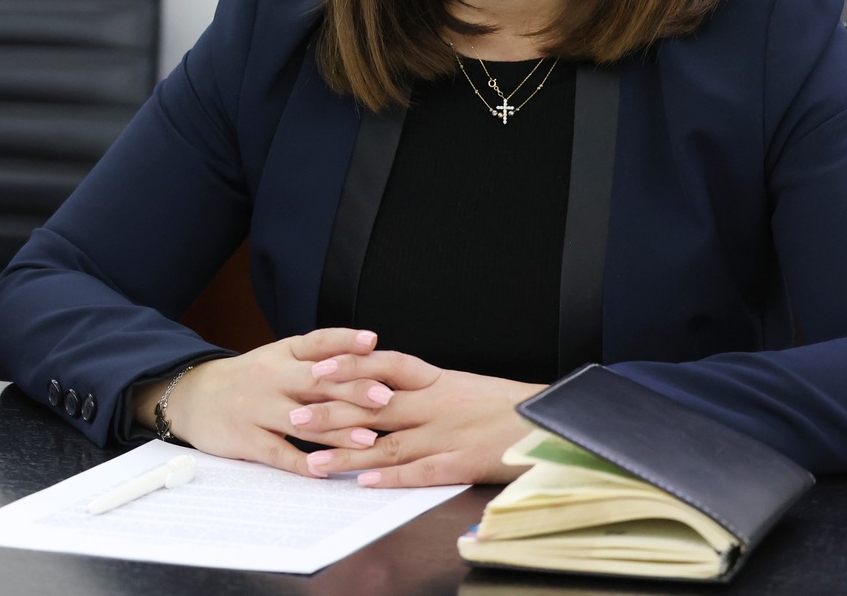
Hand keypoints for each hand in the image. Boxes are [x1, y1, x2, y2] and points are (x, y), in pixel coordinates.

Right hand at [131, 329, 399, 477]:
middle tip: (385, 397)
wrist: (193, 397)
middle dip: (352, 390)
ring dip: (337, 431)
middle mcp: (271, 376)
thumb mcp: (278, 358)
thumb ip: (316, 358)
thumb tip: (369, 354)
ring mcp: (257, 408)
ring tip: (369, 440)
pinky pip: (278, 453)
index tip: (373, 342)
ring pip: (302, 420)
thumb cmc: (250, 379)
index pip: (316, 342)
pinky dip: (303, 463)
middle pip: (315, 382)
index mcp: (282, 353)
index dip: (344, 341)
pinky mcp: (246, 438)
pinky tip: (327, 471)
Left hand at [289, 347, 541, 486]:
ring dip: (348, 454)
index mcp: (435, 378)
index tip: (314, 368)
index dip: (347, 365)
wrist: (551, 421)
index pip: (383, 364)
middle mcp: (435, 403)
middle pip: (373, 405)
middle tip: (295, 418)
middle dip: (331, 412)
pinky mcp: (460, 463)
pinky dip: (391, 478)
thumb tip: (382, 387)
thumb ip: (423, 388)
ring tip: (315, 462)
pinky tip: (364, 482)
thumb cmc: (504, 404)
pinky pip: (420, 471)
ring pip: (387, 443)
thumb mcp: (460, 384)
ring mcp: (446, 434)